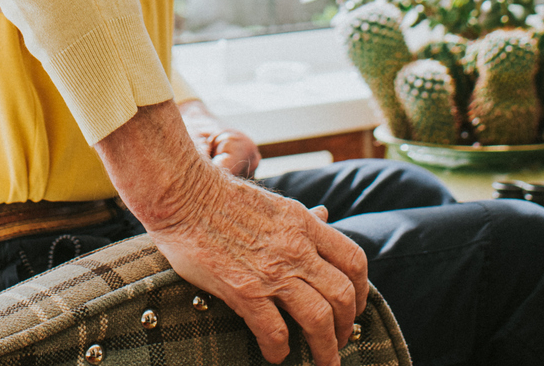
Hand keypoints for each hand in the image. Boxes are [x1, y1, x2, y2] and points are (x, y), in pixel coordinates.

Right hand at [97, 102, 367, 364]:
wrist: (180, 193)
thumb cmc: (219, 195)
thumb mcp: (272, 200)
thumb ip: (300, 216)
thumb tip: (326, 216)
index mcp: (303, 223)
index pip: (354, 261)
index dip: (362, 291)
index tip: (354, 307)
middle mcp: (295, 247)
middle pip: (344, 296)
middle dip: (348, 326)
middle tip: (340, 341)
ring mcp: (272, 270)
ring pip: (320, 319)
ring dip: (326, 348)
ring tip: (321, 362)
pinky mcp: (245, 291)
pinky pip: (276, 332)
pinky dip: (281, 350)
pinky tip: (276, 354)